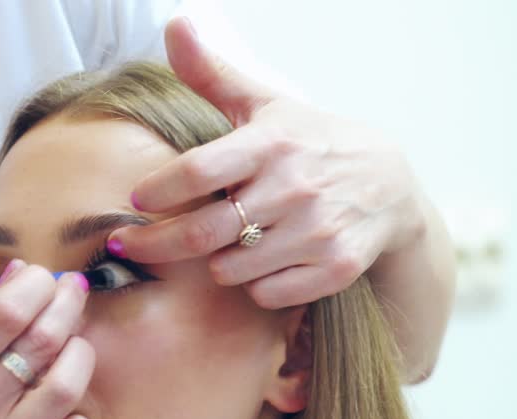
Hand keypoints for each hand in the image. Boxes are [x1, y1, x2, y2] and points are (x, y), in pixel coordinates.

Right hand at [0, 262, 96, 418]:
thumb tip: (18, 280)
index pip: (3, 314)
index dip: (36, 285)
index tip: (43, 280)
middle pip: (41, 342)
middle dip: (67, 305)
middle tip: (72, 296)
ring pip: (64, 388)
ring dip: (79, 357)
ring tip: (74, 350)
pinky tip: (69, 416)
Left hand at [112, 16, 431, 309]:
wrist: (388, 184)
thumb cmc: (308, 142)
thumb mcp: (264, 104)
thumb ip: (212, 74)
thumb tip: (175, 25)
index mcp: (271, 142)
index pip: (198, 171)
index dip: (158, 191)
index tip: (136, 200)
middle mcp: (295, 186)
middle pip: (202, 233)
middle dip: (155, 244)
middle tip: (128, 246)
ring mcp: (317, 230)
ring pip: (229, 270)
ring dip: (214, 263)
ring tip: (222, 245)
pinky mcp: (336, 267)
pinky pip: (266, 294)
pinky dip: (254, 286)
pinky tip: (260, 265)